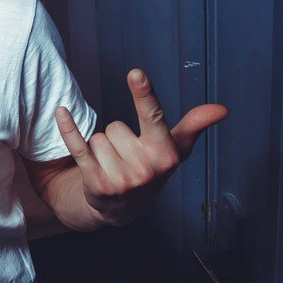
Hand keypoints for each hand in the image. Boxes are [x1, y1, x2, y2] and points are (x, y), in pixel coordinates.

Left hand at [56, 69, 227, 226]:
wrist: (123, 209)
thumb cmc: (152, 169)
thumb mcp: (175, 149)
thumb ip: (194, 125)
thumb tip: (222, 109)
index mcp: (165, 155)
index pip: (153, 117)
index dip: (144, 94)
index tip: (135, 73)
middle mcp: (145, 169)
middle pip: (116, 125)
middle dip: (118, 137)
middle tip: (126, 157)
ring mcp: (120, 178)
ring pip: (98, 136)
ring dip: (101, 147)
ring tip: (112, 164)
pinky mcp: (96, 183)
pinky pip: (78, 146)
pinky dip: (68, 128)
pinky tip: (61, 112)